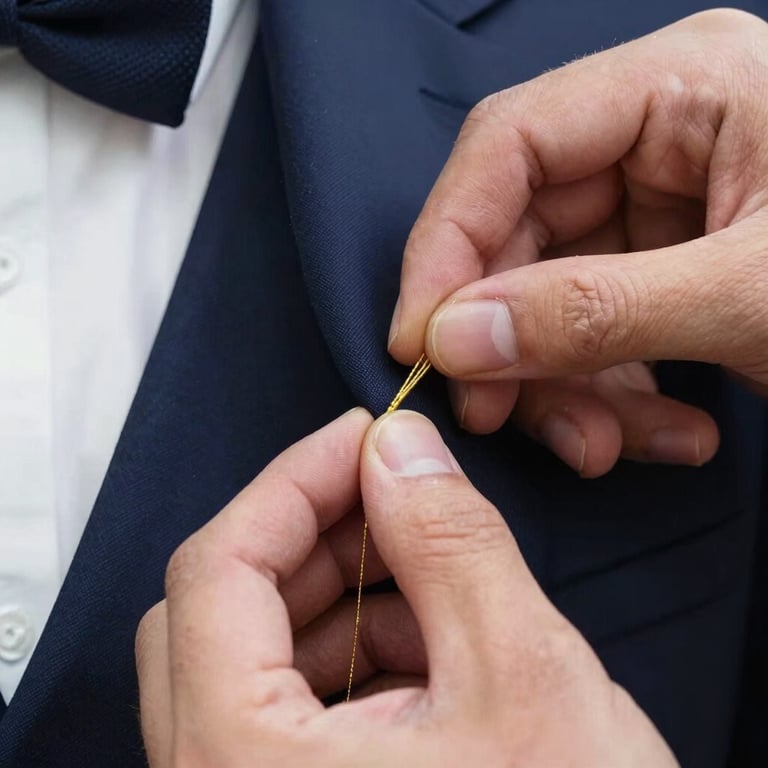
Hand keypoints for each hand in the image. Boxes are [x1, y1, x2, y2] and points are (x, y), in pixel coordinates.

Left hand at [136, 408, 676, 766]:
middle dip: (313, 535)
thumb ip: (450, 543)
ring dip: (337, 594)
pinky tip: (426, 651)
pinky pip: (287, 706)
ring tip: (429, 583)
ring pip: (251, 655)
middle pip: (218, 610)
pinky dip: (350, 655)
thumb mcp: (524, 677)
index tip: (358, 439)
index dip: (289, 482)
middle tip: (392, 496)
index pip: (215, 572)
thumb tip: (399, 447)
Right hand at [388, 9, 767, 476]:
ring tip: (612, 449)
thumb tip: (455, 339)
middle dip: (513, 342)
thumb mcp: (755, 295)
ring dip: (568, 390)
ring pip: (552, 299)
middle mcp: (655, 138)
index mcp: (679, 87)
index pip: (509, 147)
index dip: (447, 245)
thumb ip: (599, 313)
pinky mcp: (667, 271)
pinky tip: (666, 437)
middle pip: (522, 235)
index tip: (420, 341)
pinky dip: (613, 398)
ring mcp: (659, 209)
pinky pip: (598, 333)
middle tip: (500, 418)